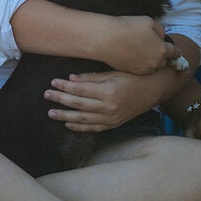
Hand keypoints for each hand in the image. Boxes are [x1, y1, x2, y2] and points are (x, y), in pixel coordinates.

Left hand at [46, 70, 168, 132]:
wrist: (154, 89)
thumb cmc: (134, 77)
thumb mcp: (114, 72)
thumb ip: (92, 77)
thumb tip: (71, 78)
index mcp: (108, 91)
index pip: (81, 89)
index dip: (65, 86)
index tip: (53, 82)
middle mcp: (109, 107)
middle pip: (79, 104)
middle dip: (61, 100)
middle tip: (46, 95)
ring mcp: (111, 118)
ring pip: (83, 119)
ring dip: (65, 116)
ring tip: (51, 113)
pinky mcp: (114, 124)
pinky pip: (94, 128)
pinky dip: (80, 127)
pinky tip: (68, 125)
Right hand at [101, 16, 175, 74]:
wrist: (106, 39)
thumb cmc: (128, 27)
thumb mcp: (149, 21)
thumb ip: (160, 30)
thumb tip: (161, 38)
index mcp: (162, 50)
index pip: (175, 52)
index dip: (177, 51)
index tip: (178, 51)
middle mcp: (155, 63)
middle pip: (164, 60)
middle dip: (162, 54)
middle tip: (154, 46)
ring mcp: (144, 69)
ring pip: (153, 65)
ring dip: (151, 59)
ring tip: (142, 49)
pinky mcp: (133, 72)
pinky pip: (142, 68)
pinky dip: (141, 62)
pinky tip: (133, 53)